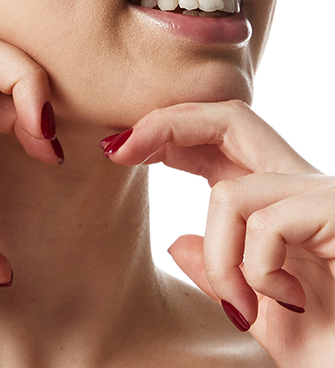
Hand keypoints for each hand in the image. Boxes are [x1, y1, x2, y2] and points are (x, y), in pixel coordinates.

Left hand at [103, 100, 332, 367]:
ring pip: (232, 191)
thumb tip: (177, 242)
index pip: (219, 140)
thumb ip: (224, 276)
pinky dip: (254, 271)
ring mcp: (325, 196)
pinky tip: (283, 302)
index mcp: (281, 203)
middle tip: (118, 148)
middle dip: (167, 123)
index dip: (168, 133)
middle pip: (228, 117)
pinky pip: (265, 224)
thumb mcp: (266, 314)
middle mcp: (303, 187)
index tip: (120, 149)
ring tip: (244, 305)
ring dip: (221, 257)